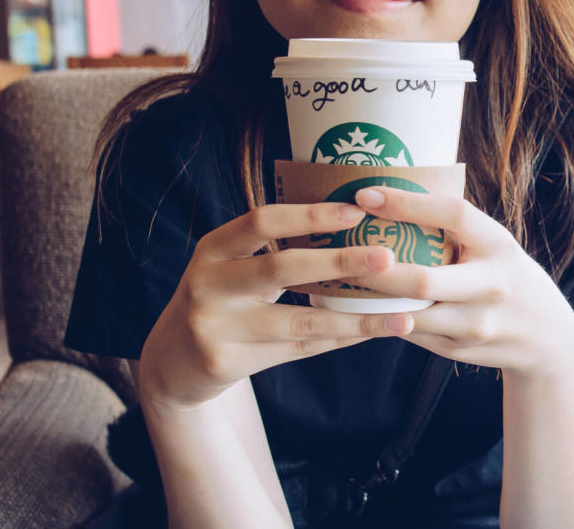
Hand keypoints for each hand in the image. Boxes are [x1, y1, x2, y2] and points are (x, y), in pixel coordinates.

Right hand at [137, 202, 412, 410]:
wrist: (170, 363)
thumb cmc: (221, 299)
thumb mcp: (230, 265)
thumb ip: (274, 247)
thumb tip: (356, 221)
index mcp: (212, 248)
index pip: (262, 221)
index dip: (310, 214)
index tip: (357, 210)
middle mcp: (206, 283)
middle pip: (281, 268)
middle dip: (339, 261)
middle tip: (388, 257)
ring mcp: (213, 326)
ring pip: (297, 321)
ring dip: (355, 318)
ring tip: (403, 315)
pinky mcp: (225, 362)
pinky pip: (297, 350)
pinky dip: (339, 340)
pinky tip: (373, 333)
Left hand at [346, 187, 573, 378]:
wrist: (545, 335)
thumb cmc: (503, 273)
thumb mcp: (493, 244)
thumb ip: (454, 227)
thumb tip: (385, 197)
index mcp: (498, 245)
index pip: (452, 215)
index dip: (407, 204)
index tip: (365, 195)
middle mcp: (492, 286)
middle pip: (422, 280)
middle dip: (374, 268)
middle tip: (338, 252)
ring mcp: (476, 324)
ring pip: (408, 315)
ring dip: (368, 300)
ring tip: (336, 281)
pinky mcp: (459, 350)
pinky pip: (409, 332)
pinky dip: (381, 318)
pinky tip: (356, 306)